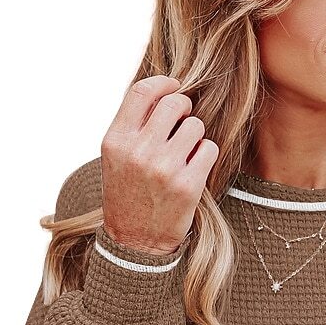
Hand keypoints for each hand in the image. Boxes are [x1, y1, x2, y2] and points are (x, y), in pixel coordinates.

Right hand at [100, 74, 218, 253]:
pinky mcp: (188, 185)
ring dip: (195, 135)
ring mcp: (164, 168)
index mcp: (116, 141)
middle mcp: (139, 151)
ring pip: (195, 125)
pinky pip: (209, 148)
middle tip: (182, 123)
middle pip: (175, 103)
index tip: (175, 85)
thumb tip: (166, 90)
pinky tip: (193, 167)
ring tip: (184, 152)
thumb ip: (134, 125)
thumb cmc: (128, 193)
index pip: (142, 92)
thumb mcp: (117, 157)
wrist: (135, 241)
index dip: (164, 83)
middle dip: (184, 108)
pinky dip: (205, 154)